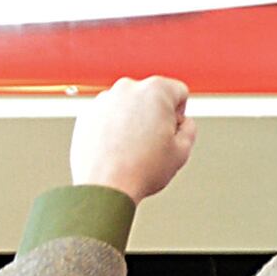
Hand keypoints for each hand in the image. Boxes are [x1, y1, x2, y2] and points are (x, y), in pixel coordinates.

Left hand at [71, 76, 196, 202]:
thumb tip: (182, 122)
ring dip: (132, 122)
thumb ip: (189, 128)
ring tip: (131, 151)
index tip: (170, 134)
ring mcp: (104, 99)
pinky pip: (107, 117)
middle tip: (151, 145)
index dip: (179, 116)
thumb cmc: (141, 171)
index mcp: (156, 89)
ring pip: (128, 107)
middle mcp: (127, 87)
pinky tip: (115, 150)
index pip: (179, 92)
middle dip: (154, 116)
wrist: (104, 188)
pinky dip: (112, 129)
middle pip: (151, 97)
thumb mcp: (182, 151)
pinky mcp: (87, 114)